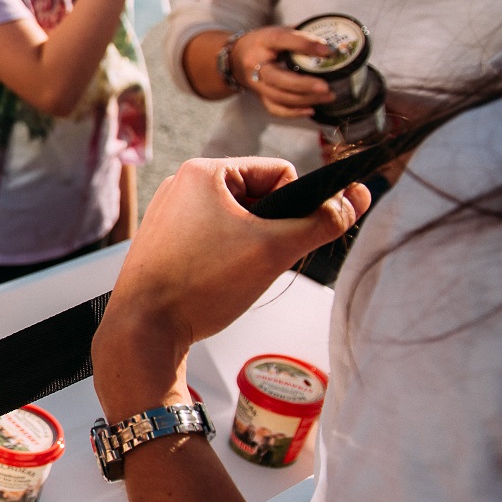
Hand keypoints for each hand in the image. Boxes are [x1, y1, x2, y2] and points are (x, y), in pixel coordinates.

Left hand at [91, 158, 367, 420]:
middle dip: (270, 231)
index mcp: (203, 172)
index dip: (294, 208)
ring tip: (232, 276)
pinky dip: (224, 260)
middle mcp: (181, 186)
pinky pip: (212, 240)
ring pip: (237, 223)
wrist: (143, 329)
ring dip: (250, 247)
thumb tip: (357, 197)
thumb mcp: (276, 250)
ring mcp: (169, 214)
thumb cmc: (199, 286)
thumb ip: (323, 222)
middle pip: (258, 198)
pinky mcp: (163, 242)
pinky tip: (214, 283)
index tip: (280, 241)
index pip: (280, 173)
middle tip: (255, 264)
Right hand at [230, 27, 339, 117]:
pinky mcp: (259, 96)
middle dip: (303, 85)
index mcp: (263, 41)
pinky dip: (293, 112)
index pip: (282, 40)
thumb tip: (331, 43)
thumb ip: (300, 35)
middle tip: (326, 86)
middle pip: (278, 78)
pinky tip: (311, 109)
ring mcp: (256, 83)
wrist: (234, 58)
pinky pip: (275, 108)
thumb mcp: (277, 31)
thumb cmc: (262, 43)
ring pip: (279, 96)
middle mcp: (256, 64)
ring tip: (328, 96)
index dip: (304, 45)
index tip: (328, 51)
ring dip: (305, 99)